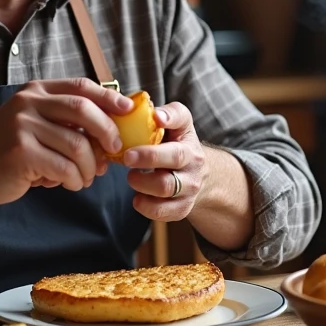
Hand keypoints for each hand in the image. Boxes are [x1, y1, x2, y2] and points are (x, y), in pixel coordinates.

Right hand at [0, 78, 133, 205]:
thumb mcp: (32, 125)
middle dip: (107, 131)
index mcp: (36, 91)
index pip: (80, 87)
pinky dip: (73, 179)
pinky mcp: (20, 152)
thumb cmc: (4, 151)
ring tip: (85, 178)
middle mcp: (28, 103)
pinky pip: (63, 166)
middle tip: (114, 151)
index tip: (128, 110)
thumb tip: (112, 134)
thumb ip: (63, 123)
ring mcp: (22, 126)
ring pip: (77, 144)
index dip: (108, 97)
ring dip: (88, 166)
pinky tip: (68, 184)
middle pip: (83, 110)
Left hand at [121, 102, 205, 220]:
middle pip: (175, 157)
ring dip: (142, 182)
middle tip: (126, 156)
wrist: (199, 177)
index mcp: (187, 137)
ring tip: (131, 177)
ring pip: (166, 186)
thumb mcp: (178, 126)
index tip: (156, 119)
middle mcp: (194, 161)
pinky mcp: (182, 208)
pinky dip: (145, 206)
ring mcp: (190, 187)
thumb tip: (154, 113)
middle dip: (148, 156)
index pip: (182, 121)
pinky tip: (137, 198)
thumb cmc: (177, 147)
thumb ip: (167, 114)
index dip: (169, 118)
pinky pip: (162, 211)